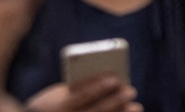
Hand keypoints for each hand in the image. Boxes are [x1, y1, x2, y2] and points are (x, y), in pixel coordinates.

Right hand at [25, 75, 141, 111]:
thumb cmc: (48, 108)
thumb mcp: (55, 96)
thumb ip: (73, 89)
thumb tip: (103, 81)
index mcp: (57, 106)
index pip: (80, 95)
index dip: (97, 85)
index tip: (114, 77)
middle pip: (95, 111)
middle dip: (115, 101)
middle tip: (131, 90)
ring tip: (136, 106)